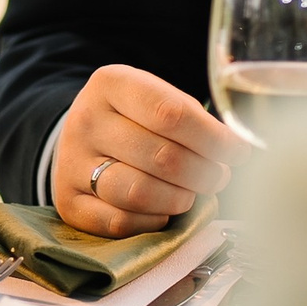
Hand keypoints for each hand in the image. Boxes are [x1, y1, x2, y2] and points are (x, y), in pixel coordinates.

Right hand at [52, 65, 251, 236]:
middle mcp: (85, 120)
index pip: (172, 114)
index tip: (239, 152)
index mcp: (111, 83)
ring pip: (139, 192)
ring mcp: (71, 162)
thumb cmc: (134, 117)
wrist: (82, 136)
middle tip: (219, 177)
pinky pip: (119, 222)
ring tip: (192, 192)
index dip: (214, 139)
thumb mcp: (156, 98)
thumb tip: (238, 150)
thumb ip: (192, 119)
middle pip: (162, 156)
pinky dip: (151, 221)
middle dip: (204, 173)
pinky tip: (163, 210)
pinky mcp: (68, 202)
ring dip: (180, 198)